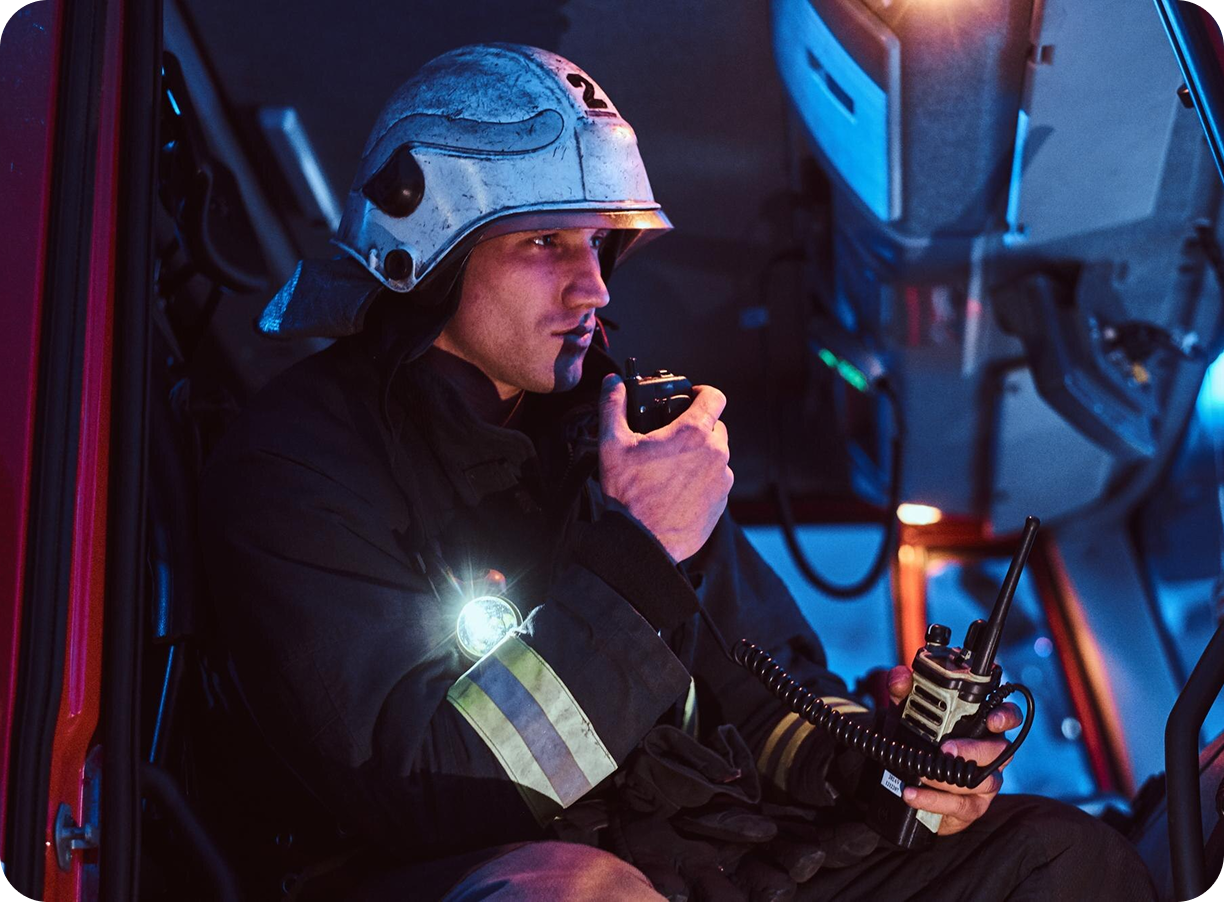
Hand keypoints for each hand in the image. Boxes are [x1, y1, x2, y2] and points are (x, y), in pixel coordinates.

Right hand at [598, 374, 733, 561]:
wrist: (642, 543)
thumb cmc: (628, 495)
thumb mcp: (612, 445)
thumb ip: (613, 406)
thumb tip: (612, 382)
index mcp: (693, 433)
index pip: (714, 397)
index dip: (703, 392)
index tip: (692, 397)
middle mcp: (715, 453)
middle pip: (715, 427)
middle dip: (697, 428)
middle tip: (672, 439)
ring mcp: (722, 479)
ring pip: (717, 455)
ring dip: (700, 455)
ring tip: (672, 468)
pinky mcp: (722, 502)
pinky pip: (717, 481)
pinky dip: (703, 480)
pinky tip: (679, 489)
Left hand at [886, 664, 1022, 835]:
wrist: (905, 778)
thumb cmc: (919, 739)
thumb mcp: (907, 713)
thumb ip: (903, 691)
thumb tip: (900, 678)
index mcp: (982, 726)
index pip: (1008, 716)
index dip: (1006, 716)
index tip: (992, 719)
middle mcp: (991, 753)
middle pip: (1000, 751)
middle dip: (974, 750)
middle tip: (946, 749)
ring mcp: (986, 781)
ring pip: (984, 781)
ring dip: (951, 777)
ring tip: (923, 773)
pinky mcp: (972, 806)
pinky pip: (961, 805)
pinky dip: (934, 800)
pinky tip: (912, 794)